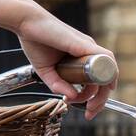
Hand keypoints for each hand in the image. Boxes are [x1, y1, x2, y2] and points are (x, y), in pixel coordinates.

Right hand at [14, 4, 117, 120]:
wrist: (26, 23)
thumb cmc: (35, 42)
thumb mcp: (46, 71)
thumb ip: (57, 85)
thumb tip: (72, 98)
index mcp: (80, 59)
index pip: (96, 82)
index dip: (93, 98)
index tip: (83, 109)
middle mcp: (88, 53)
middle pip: (105, 80)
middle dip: (101, 100)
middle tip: (90, 112)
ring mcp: (88, 48)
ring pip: (109, 71)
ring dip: (104, 92)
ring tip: (90, 104)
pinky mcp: (84, 44)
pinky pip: (105, 58)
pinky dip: (107, 74)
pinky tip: (98, 87)